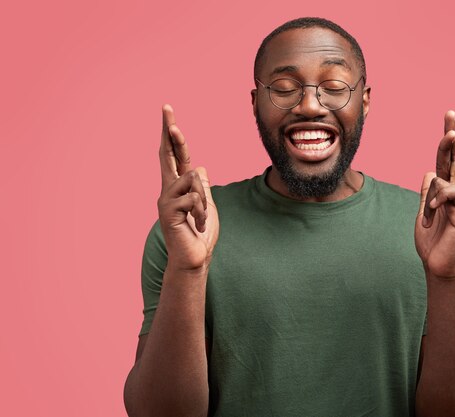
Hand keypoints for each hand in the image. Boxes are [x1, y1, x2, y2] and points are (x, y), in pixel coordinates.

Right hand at [157, 104, 218, 271]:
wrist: (194, 259)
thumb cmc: (200, 234)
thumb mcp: (207, 206)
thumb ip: (202, 188)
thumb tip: (200, 168)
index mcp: (178, 186)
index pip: (175, 155)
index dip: (172, 135)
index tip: (168, 113)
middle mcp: (168, 189)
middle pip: (168, 154)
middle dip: (169, 130)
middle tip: (166, 108)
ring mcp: (165, 199)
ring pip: (193, 179)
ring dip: (205, 201)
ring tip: (200, 219)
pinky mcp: (168, 211)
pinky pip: (195, 198)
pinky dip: (202, 212)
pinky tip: (197, 226)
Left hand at [415, 110, 454, 279]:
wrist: (438, 266)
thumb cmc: (432, 241)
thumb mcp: (424, 212)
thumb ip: (427, 193)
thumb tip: (428, 172)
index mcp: (446, 191)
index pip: (446, 161)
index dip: (446, 141)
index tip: (449, 119)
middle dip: (452, 138)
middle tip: (450, 116)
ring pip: (454, 175)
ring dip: (443, 173)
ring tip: (437, 186)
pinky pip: (454, 194)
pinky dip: (439, 197)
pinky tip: (431, 211)